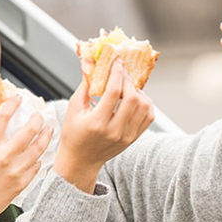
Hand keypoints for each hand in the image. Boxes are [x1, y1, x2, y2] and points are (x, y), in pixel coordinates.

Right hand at [0, 95, 53, 221]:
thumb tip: (3, 126)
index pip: (3, 116)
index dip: (13, 103)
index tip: (18, 98)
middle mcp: (4, 157)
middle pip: (28, 130)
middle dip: (36, 119)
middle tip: (39, 115)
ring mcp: (16, 171)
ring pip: (38, 148)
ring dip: (45, 136)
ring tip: (49, 129)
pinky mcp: (22, 183)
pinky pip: (36, 166)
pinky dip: (38, 158)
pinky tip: (39, 154)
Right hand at [54, 59, 154, 192]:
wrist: (81, 160)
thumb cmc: (73, 133)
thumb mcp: (73, 108)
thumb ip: (85, 85)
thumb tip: (94, 63)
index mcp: (97, 123)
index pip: (114, 92)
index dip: (117, 72)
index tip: (116, 61)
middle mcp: (115, 131)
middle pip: (133, 98)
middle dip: (128, 80)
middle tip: (121, 72)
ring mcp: (127, 136)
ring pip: (144, 106)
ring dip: (138, 91)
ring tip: (127, 86)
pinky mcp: (134, 138)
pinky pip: (149, 116)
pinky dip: (145, 103)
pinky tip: (134, 98)